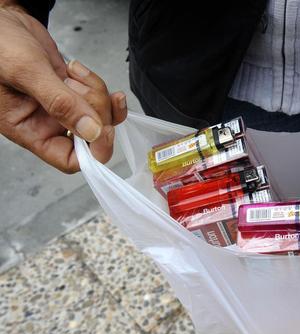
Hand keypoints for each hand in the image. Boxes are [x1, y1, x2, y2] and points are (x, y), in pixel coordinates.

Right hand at [0, 5, 126, 172]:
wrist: (2, 21)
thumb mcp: (26, 72)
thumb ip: (59, 103)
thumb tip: (91, 132)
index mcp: (29, 130)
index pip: (68, 160)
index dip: (91, 152)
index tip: (103, 131)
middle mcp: (47, 124)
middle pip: (92, 137)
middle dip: (95, 110)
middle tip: (77, 85)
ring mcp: (62, 109)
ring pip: (99, 116)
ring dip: (96, 93)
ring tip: (72, 72)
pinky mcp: (72, 93)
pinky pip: (99, 100)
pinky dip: (98, 86)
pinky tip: (79, 70)